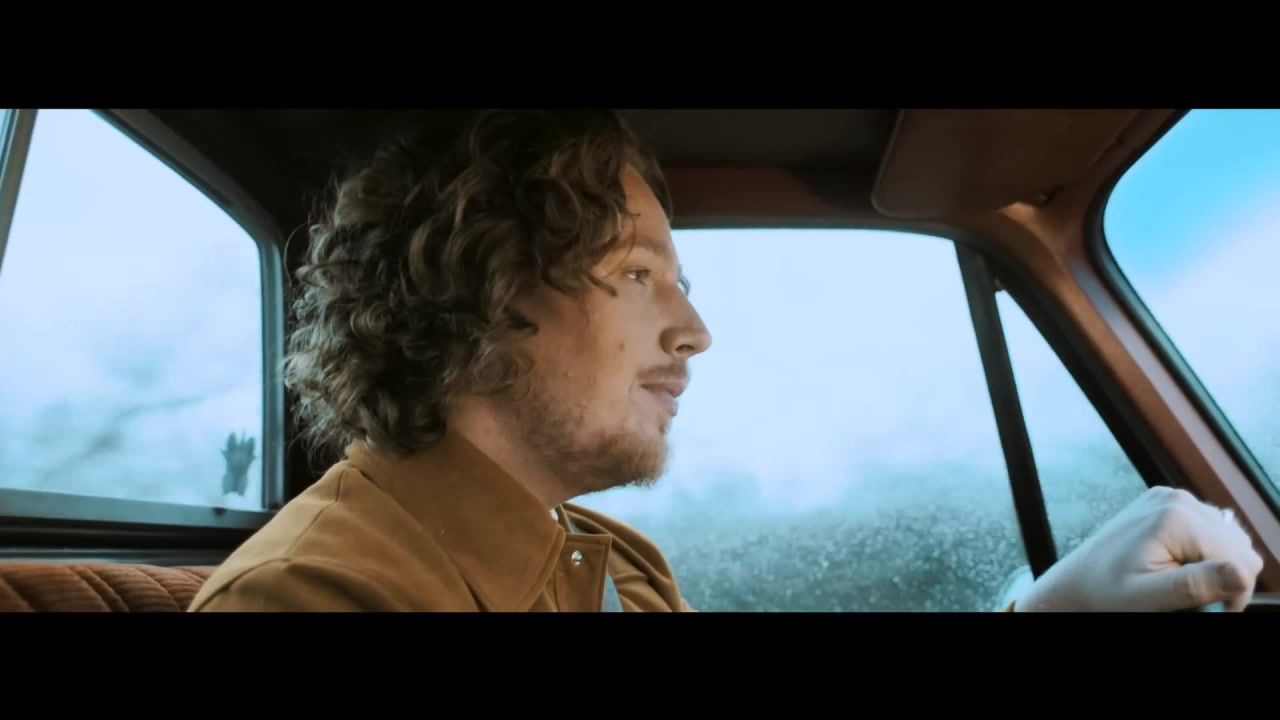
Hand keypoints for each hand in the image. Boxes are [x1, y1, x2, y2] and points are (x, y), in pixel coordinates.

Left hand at [1014, 486, 1263, 611]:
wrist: (1078, 580)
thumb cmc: (1106, 592)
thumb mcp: (1149, 597)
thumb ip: (1195, 585)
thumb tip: (1239, 573)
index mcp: (1177, 519)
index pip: (1241, 560)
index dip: (1232, 591)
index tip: (1206, 607)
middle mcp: (1178, 499)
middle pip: (1238, 546)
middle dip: (1223, 575)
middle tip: (1190, 596)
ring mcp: (1172, 498)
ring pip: (1228, 538)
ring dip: (1214, 563)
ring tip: (1180, 579)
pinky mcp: (1168, 504)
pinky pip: (1209, 530)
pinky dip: (1203, 551)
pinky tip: (1177, 564)